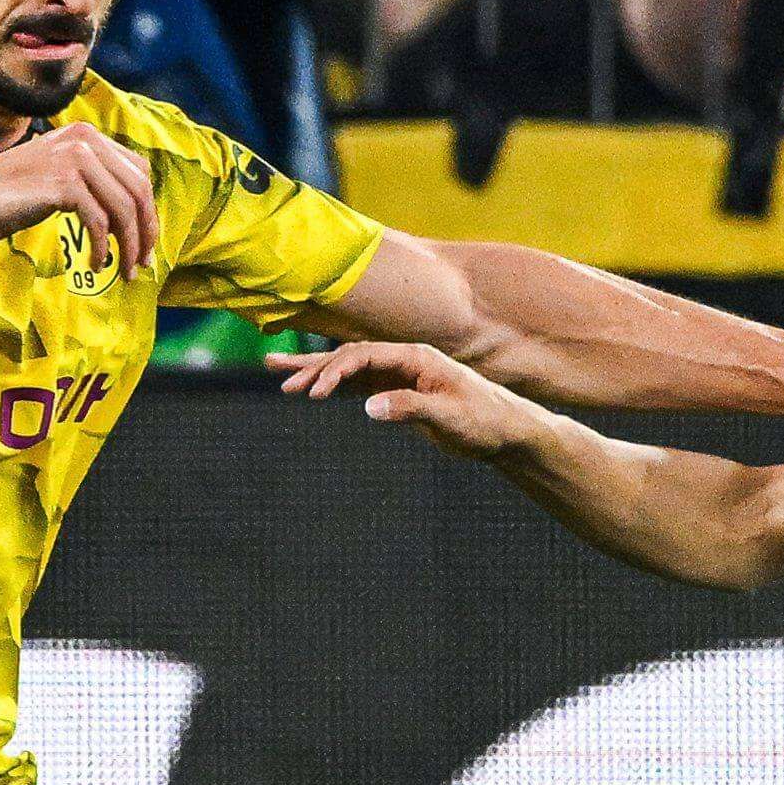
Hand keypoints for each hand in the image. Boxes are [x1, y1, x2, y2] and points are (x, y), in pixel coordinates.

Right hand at [0, 123, 159, 279]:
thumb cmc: (13, 196)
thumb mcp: (59, 175)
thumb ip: (94, 180)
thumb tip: (136, 213)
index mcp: (87, 134)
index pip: (139, 172)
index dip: (148, 210)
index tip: (146, 241)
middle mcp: (85, 140)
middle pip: (138, 191)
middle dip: (146, 232)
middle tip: (144, 263)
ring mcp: (75, 159)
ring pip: (124, 209)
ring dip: (129, 247)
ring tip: (125, 271)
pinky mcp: (63, 184)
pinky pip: (99, 223)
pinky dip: (102, 248)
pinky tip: (96, 264)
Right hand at [268, 340, 543, 457]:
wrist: (506, 429)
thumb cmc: (484, 420)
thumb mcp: (449, 416)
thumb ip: (409, 408)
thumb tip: (369, 406)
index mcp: (416, 356)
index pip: (365, 355)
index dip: (336, 370)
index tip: (314, 392)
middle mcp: (403, 359)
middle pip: (349, 356)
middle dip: (313, 367)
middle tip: (279, 378)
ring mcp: (399, 374)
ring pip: (349, 369)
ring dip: (315, 372)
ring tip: (277, 373)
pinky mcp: (397, 391)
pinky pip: (358, 385)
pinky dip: (333, 386)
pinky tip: (311, 389)